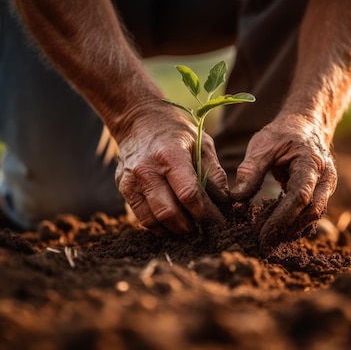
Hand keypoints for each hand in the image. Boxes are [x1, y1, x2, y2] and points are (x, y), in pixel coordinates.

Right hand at [114, 106, 228, 235]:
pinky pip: (142, 218)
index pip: (189, 195)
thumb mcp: (202, 143)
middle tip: (205, 229)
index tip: (220, 223)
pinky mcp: (124, 189)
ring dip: (175, 230)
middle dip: (191, 227)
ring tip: (190, 228)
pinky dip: (160, 226)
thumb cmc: (176, 132)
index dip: (207, 214)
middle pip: (169, 212)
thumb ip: (215, 173)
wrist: (139, 120)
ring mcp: (132, 181)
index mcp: (170, 156)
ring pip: (154, 220)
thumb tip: (226, 203)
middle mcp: (147, 170)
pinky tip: (173, 223)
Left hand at [230, 116, 336, 252]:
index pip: (299, 197)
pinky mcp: (321, 195)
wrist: (305, 126)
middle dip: (287, 230)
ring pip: (313, 218)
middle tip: (262, 244)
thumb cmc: (282, 134)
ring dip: (291, 232)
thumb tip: (235, 198)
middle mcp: (325, 178)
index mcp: (311, 163)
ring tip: (267, 242)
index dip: (281, 218)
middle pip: (310, 213)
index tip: (262, 234)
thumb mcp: (263, 145)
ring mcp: (326, 188)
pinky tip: (276, 233)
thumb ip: (250, 170)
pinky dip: (294, 226)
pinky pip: (310, 216)